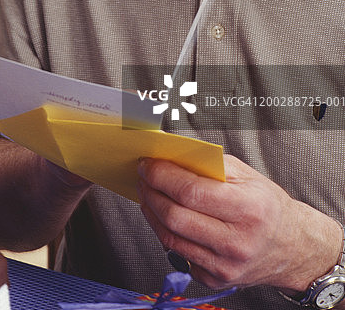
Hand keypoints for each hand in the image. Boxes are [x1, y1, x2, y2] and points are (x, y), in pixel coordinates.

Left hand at [137, 154, 341, 291]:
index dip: (162, 175)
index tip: (148, 163)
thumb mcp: (246, 175)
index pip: (191, 192)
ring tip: (148, 192)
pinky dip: (165, 231)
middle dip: (151, 191)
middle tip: (143, 176)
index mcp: (248, 209)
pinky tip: (164, 215)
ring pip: (170, 237)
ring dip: (151, 211)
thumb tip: (170, 155)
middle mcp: (237, 242)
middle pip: (175, 216)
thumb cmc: (266, 205)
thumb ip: (208, 165)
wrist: (291, 246)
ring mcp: (225, 266)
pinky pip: (178, 253)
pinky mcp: (215, 280)